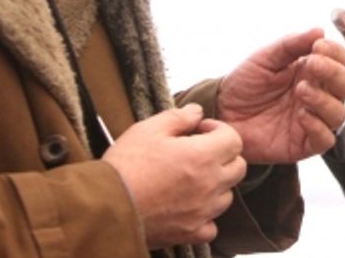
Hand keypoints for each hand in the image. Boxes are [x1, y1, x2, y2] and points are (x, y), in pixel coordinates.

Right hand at [102, 104, 245, 247]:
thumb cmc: (126, 166)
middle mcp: (209, 185)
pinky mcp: (190, 233)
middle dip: (224, 155)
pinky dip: (206, 216)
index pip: (234, 140)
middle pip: (238, 167)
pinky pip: (211, 226)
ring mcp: (202, 212)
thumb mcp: (149, 129)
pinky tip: (190, 207)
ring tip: (192, 178)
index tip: (201, 130)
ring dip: (217, 185)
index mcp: (202, 156)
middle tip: (201, 151)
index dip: (219, 130)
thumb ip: (179, 117)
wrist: (106, 206)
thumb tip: (197, 112)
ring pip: (227, 196)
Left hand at [216, 28, 344, 163]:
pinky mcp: (304, 144)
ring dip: (324, 99)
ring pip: (340, 113)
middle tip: (312, 65)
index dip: (335, 52)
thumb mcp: (265, 58)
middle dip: (334, 73)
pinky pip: (325, 140)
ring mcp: (313, 119)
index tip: (318, 46)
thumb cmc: (245, 83)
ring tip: (300, 90)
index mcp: (312, 71)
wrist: (222, 113)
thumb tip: (320, 30)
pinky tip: (301, 115)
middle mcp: (319, 94)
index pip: (340, 60)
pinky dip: (318, 126)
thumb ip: (291, 44)